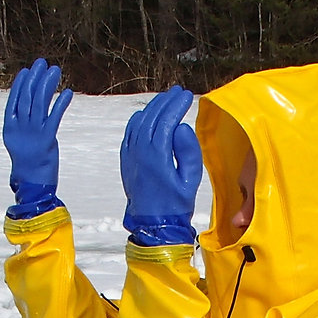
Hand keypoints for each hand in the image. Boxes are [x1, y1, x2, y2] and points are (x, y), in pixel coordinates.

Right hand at [3, 58, 72, 218]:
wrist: (32, 186)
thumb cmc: (28, 167)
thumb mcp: (21, 145)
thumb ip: (23, 129)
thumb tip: (28, 113)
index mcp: (10, 129)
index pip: (14, 100)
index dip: (21, 84)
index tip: (28, 70)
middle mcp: (20, 129)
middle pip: (27, 98)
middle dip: (35, 79)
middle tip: (43, 63)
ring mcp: (33, 134)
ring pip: (39, 104)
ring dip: (48, 85)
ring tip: (55, 71)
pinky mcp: (47, 140)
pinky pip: (54, 117)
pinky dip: (60, 103)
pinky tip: (67, 92)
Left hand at [120, 86, 202, 245]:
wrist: (153, 224)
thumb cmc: (175, 205)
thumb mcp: (190, 180)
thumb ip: (189, 151)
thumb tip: (182, 126)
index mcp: (157, 155)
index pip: (167, 120)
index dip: (177, 105)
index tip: (188, 96)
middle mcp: (140, 152)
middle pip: (152, 117)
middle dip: (166, 101)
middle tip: (178, 92)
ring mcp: (131, 155)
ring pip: (140, 122)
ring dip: (153, 108)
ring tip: (166, 99)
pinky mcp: (126, 160)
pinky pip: (130, 133)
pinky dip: (138, 120)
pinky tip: (146, 115)